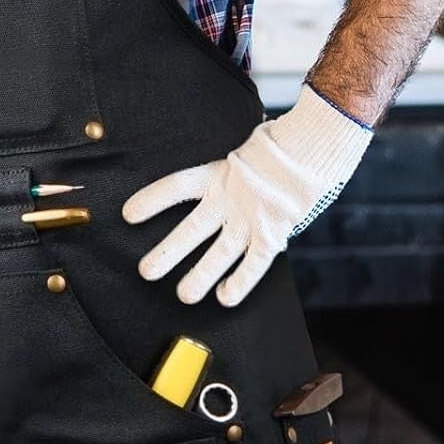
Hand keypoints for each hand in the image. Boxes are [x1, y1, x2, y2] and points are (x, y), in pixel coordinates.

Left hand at [121, 83, 372, 307]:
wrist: (315, 145)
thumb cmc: (279, 148)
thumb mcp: (243, 152)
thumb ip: (226, 170)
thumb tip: (212, 175)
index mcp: (220, 172)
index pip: (176, 186)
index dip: (152, 200)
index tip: (128, 215)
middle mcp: (231, 198)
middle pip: (192, 229)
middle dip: (168, 252)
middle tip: (146, 271)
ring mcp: (252, 217)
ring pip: (221, 253)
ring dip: (201, 276)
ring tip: (183, 295)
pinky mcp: (274, 232)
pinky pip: (254, 263)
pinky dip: (241, 281)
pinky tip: (225, 298)